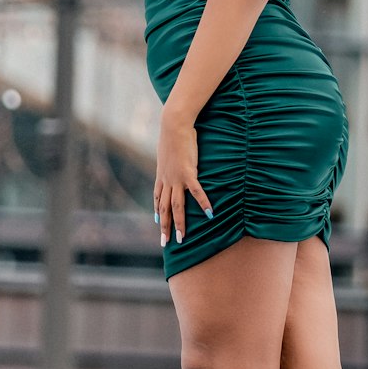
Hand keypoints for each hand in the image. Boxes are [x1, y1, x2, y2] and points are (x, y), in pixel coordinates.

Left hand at [154, 107, 213, 246]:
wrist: (173, 125)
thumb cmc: (172, 134)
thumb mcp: (168, 150)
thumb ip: (170, 158)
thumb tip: (173, 157)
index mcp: (161, 175)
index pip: (158, 198)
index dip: (158, 211)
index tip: (157, 223)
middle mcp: (167, 180)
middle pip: (164, 209)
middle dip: (164, 227)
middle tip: (165, 243)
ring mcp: (176, 178)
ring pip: (176, 206)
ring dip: (179, 224)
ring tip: (182, 238)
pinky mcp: (188, 173)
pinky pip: (196, 192)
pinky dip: (203, 203)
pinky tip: (210, 214)